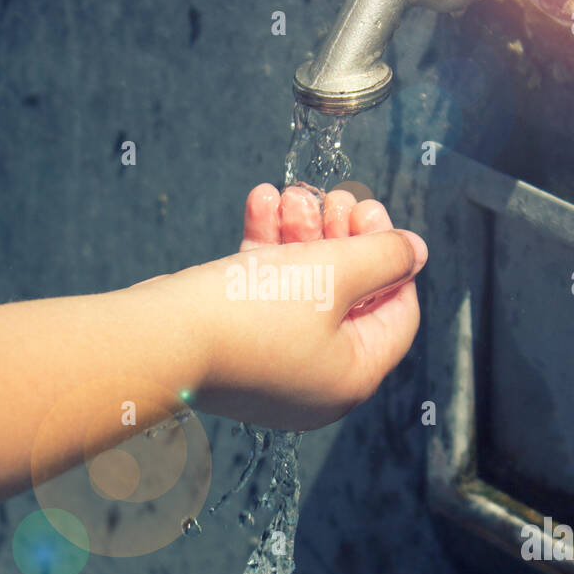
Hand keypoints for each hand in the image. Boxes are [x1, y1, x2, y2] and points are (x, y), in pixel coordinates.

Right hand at [163, 183, 426, 430]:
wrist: (157, 339)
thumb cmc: (250, 314)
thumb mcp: (333, 273)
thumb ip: (382, 257)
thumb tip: (416, 251)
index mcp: (352, 377)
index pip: (398, 313)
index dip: (391, 258)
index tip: (371, 214)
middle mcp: (316, 380)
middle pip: (349, 296)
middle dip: (339, 237)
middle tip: (332, 198)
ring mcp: (273, 365)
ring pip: (302, 288)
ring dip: (299, 234)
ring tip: (291, 193)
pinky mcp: (235, 347)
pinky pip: (264, 294)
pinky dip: (265, 250)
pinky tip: (260, 202)